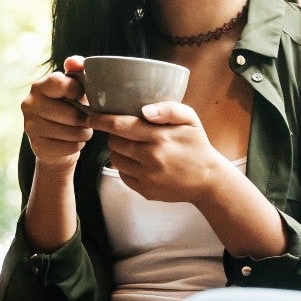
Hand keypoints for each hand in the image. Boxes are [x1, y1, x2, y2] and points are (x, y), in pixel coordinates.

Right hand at [21, 56, 91, 168]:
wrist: (57, 140)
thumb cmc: (70, 108)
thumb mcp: (74, 89)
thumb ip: (76, 71)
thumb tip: (74, 62)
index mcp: (39, 86)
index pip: (60, 83)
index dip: (78, 91)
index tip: (83, 97)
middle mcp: (30, 104)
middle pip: (71, 114)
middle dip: (86, 119)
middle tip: (87, 119)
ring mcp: (30, 126)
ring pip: (72, 132)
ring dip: (84, 133)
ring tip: (82, 130)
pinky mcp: (36, 146)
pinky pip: (68, 147)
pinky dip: (77, 146)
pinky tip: (73, 142)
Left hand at [91, 102, 230, 204]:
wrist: (208, 180)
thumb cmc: (197, 145)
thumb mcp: (190, 119)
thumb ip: (169, 109)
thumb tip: (144, 111)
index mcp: (160, 137)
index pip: (120, 126)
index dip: (102, 120)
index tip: (92, 117)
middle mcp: (151, 158)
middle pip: (114, 142)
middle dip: (113, 134)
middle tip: (122, 131)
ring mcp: (147, 177)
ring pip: (115, 159)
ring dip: (118, 151)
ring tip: (132, 146)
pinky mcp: (145, 191)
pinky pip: (123, 175)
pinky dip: (125, 167)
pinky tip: (139, 162)